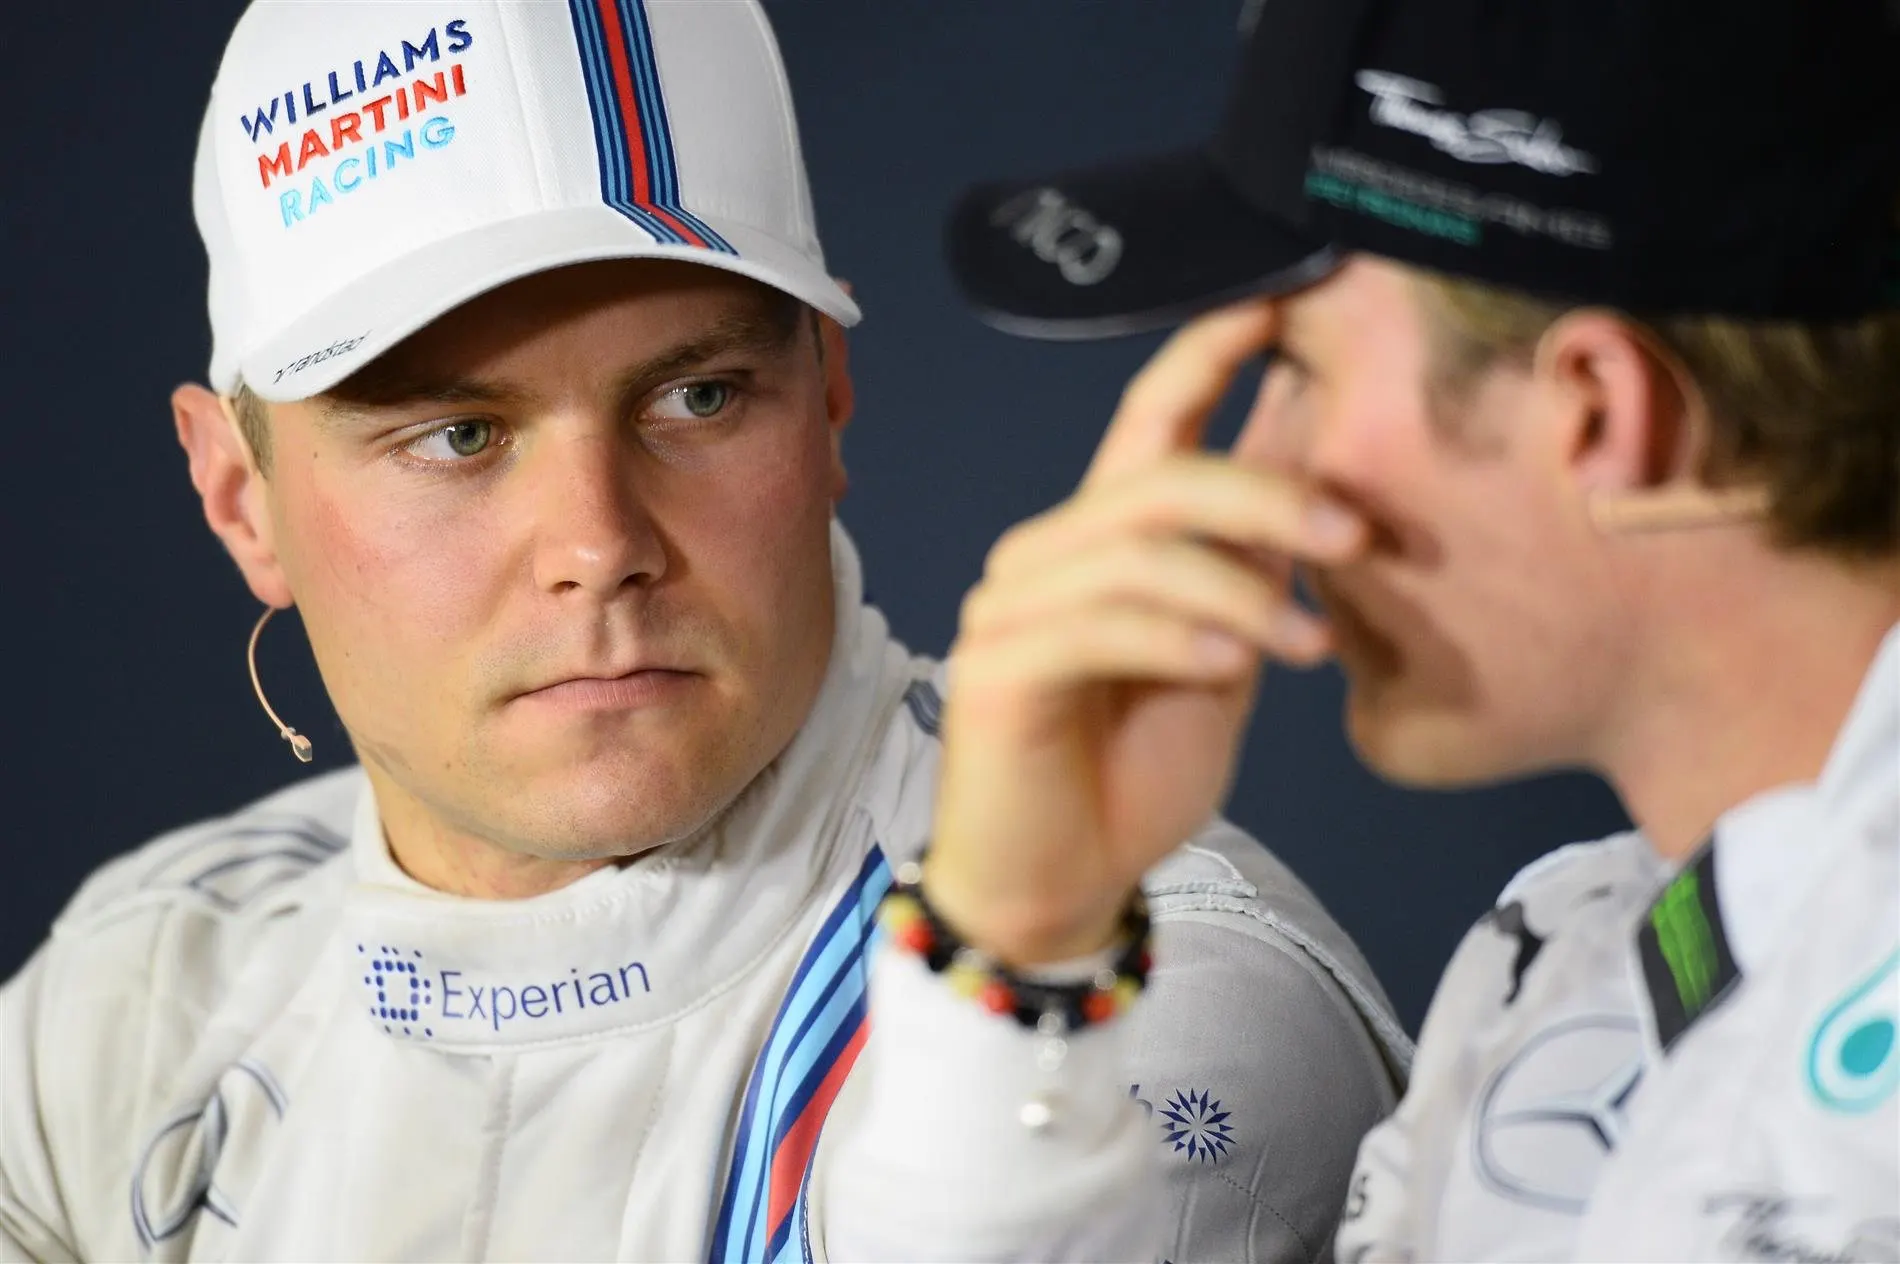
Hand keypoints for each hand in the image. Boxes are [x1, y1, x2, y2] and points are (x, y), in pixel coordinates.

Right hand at [925, 300, 1366, 964]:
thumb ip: (1255, 560)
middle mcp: (1047, 553)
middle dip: (1271, 493)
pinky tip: (1233, 670)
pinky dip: (1179, 639)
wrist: (1060, 882)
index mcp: (1103, 536)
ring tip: (1311, 647)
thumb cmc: (1136, 766)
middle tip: (1357, 539)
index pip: (1153, 416)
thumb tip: (1316, 450)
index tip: (1288, 302)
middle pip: (1161, 477)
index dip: (1213, 350)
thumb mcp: (1226, 649)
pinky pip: (1099, 626)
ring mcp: (1011, 607)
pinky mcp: (997, 670)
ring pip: (1139, 549)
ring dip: (1243, 589)